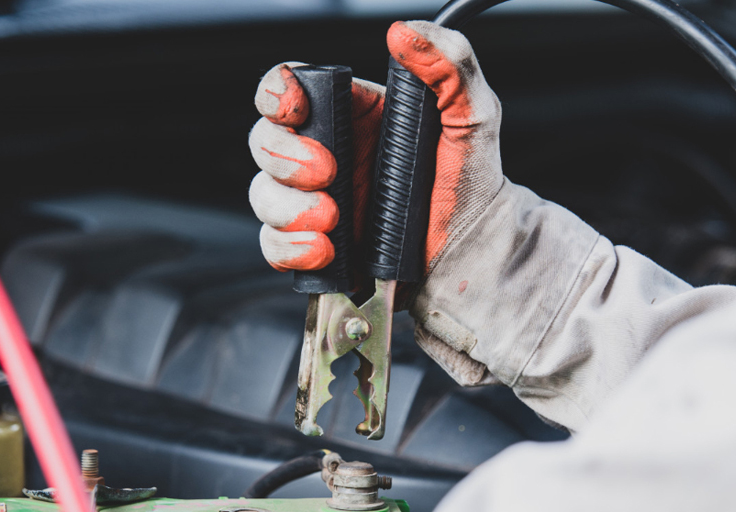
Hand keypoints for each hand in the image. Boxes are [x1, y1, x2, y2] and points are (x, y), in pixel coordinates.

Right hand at [248, 21, 502, 278]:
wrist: (472, 253)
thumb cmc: (471, 186)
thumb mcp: (473, 117)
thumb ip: (449, 66)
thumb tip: (406, 34)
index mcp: (353, 115)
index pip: (290, 87)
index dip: (276, 93)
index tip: (294, 109)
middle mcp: (327, 154)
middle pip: (264, 141)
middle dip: (283, 157)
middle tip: (326, 173)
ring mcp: (315, 201)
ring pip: (262, 194)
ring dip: (287, 207)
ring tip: (332, 219)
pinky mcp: (314, 245)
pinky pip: (274, 245)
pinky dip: (290, 248)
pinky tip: (325, 249)